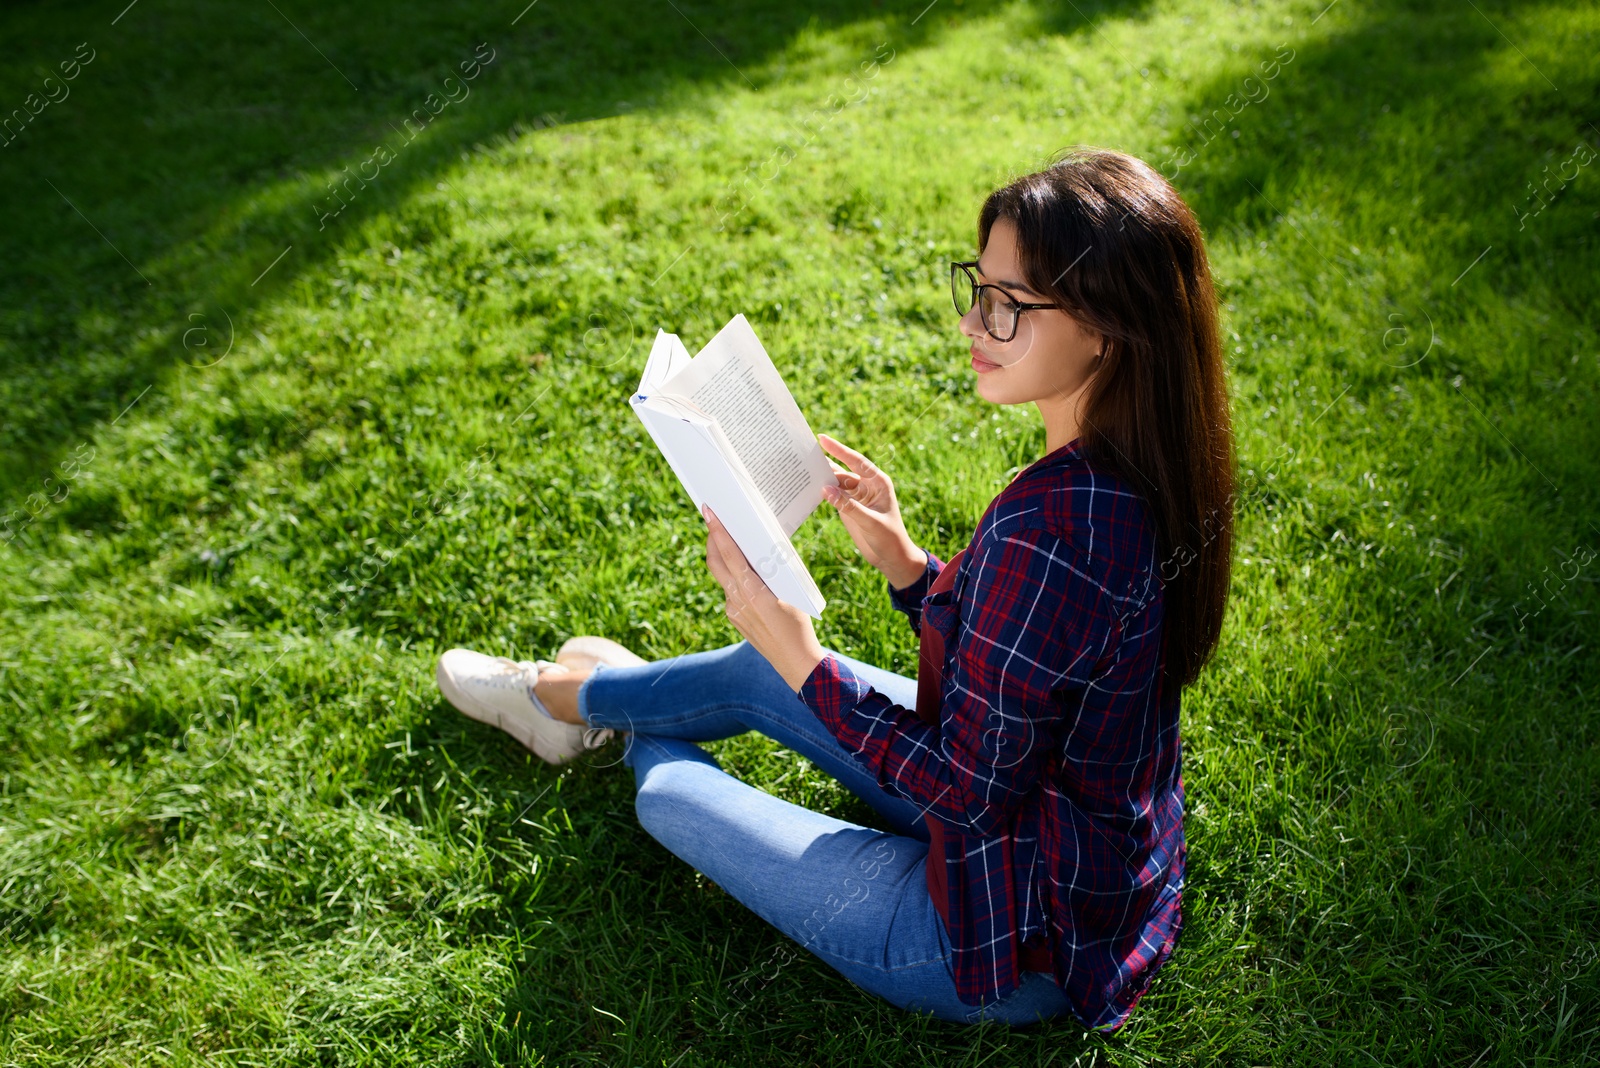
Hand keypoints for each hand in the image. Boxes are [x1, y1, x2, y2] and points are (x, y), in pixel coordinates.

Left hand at [701, 504, 825, 690]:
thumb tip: (761, 550)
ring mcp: (732, 610)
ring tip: (727, 541)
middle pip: (715, 562)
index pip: (730, 554)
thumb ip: (772, 572)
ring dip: (721, 558)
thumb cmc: (798, 625)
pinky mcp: (733, 617)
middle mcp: (737, 600)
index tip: (709, 512)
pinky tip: (743, 572)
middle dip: (712, 539)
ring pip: (721, 576)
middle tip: (712, 520)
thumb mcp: (790, 593)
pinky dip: (732, 577)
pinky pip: (729, 590)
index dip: (718, 531)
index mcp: (752, 591)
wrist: (794, 660)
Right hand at [817, 434, 926, 589]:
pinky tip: (807, 487)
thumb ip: (848, 506)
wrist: (891, 557)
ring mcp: (856, 496)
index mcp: (878, 482)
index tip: (822, 439)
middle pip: (843, 470)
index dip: (839, 450)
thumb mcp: (870, 522)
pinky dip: (821, 491)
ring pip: (836, 482)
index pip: (856, 461)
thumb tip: (825, 489)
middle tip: (804, 451)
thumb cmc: (890, 537)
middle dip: (825, 462)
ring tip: (800, 468)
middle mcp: (866, 485)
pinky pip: (833, 496)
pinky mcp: (848, 507)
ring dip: (821, 477)